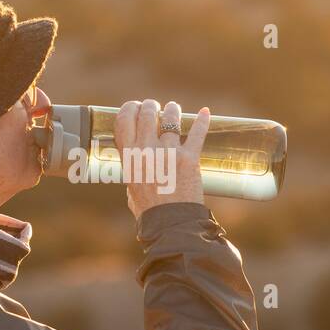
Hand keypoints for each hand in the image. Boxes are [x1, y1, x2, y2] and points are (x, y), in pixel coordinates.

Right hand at [113, 99, 210, 219]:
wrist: (171, 224)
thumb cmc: (149, 210)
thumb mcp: (131, 187)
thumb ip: (133, 169)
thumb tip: (136, 160)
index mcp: (130, 158)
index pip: (124, 121)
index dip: (129, 108)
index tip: (134, 106)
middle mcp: (147, 151)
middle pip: (147, 113)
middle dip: (151, 106)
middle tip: (154, 106)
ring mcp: (169, 153)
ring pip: (171, 118)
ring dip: (173, 110)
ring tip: (173, 108)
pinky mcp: (189, 158)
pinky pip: (197, 133)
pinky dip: (203, 121)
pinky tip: (206, 113)